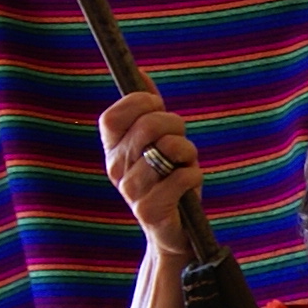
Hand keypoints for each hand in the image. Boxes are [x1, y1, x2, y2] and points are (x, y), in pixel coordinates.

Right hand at [100, 93, 200, 250]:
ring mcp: (129, 191)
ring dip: (188, 153)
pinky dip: (194, 175)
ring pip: (168, 149)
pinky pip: (182, 175)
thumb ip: (149, 110)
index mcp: (112, 150)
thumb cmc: (170, 180)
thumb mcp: (160, 141)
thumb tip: (140, 74)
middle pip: (147, 126)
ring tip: (184, 166)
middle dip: (174, 125)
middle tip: (180, 140)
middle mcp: (115, 169)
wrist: (176, 233)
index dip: (139, 103)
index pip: (113, 116)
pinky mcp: (148, 209)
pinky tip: (189, 187)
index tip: (157, 104)